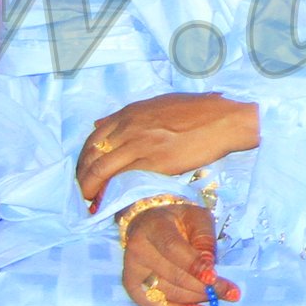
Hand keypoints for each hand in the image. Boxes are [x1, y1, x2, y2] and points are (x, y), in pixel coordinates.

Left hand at [76, 92, 259, 207]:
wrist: (223, 120)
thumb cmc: (197, 111)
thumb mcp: (158, 104)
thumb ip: (128, 116)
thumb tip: (100, 124)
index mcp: (130, 113)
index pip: (93, 138)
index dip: (84, 158)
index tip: (83, 172)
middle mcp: (130, 127)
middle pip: (92, 154)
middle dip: (82, 176)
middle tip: (82, 191)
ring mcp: (141, 145)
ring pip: (102, 169)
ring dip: (90, 187)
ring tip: (89, 201)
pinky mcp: (155, 163)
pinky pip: (125, 179)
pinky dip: (113, 192)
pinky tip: (110, 201)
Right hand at [121, 200, 229, 305]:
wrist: (148, 225)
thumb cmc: (178, 221)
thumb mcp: (197, 218)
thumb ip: (205, 238)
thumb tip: (209, 266)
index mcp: (154, 226)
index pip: (173, 248)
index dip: (194, 265)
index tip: (214, 278)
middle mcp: (138, 249)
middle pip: (173, 275)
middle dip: (204, 287)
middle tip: (229, 292)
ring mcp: (133, 271)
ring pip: (169, 293)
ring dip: (197, 299)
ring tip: (218, 296)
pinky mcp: (132, 287)